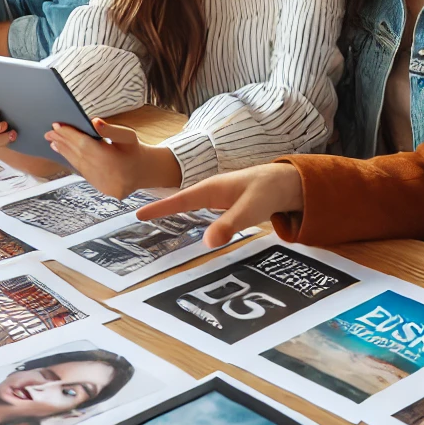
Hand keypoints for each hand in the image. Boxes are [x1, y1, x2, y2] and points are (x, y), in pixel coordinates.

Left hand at [46, 119, 181, 198]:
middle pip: (77, 154)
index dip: (69, 134)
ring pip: (76, 163)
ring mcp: (99, 182)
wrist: (142, 172)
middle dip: (62, 141)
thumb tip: (94, 121)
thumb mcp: (128, 136)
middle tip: (49, 131)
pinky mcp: (97, 187)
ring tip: (53, 140)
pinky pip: (80, 170)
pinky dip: (70, 160)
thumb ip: (110, 129)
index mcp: (111, 159)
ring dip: (63, 150)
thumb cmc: (134, 150)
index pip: (84, 144)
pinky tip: (63, 152)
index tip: (57, 125)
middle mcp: (103, 173)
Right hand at [136, 163, 303, 248]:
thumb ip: (229, 224)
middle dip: (159, 209)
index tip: (138, 214)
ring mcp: (217, 197)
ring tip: (152, 222)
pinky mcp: (225, 203)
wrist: (286, 182)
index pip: (179, 200)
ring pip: (190, 205)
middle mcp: (211, 191)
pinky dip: (188, 215)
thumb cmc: (267, 191)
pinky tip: (186, 224)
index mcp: (211, 189)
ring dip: (172, 212)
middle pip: (179, 201)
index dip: (159, 208)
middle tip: (137, 219)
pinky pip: (201, 210)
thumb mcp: (250, 210)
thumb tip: (207, 242)